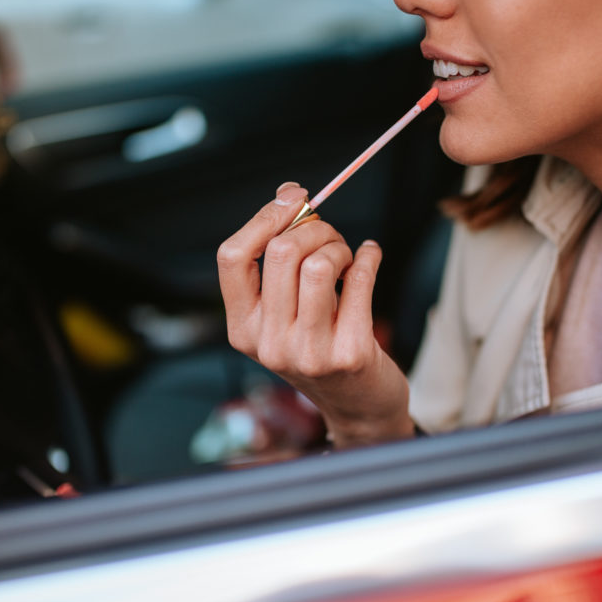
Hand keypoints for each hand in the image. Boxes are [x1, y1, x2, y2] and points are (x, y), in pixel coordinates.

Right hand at [217, 182, 413, 447]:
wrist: (359, 408)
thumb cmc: (320, 348)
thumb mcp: (283, 314)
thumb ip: (277, 259)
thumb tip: (288, 193)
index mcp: (242, 328)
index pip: (231, 257)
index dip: (263, 218)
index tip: (292, 199)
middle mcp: (268, 344)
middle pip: (281, 252)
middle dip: (313, 226)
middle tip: (330, 235)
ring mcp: (308, 353)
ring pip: (318, 264)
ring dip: (339, 246)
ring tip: (347, 256)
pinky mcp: (349, 354)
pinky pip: (359, 281)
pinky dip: (369, 257)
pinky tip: (370, 256)